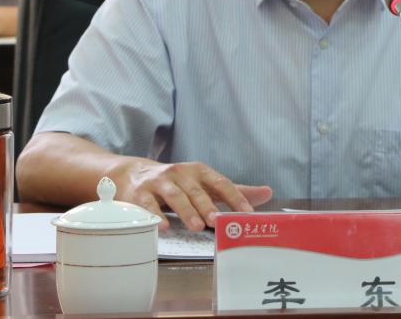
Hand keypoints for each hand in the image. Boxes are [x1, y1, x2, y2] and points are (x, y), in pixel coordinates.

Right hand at [111, 157, 272, 231]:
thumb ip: (234, 190)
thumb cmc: (177, 182)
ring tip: (197, 226)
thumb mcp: (204, 183)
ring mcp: (160, 182)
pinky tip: (164, 228)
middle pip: (196, 190)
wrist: (133, 174)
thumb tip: (267, 192)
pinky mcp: (140, 193)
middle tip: (218, 221)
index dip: (234, 197)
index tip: (246, 214)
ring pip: (175, 196)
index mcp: (199, 171)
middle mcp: (180, 174)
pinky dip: (156, 216)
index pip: (220, 183)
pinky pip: (148, 205)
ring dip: (186, 211)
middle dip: (207, 206)